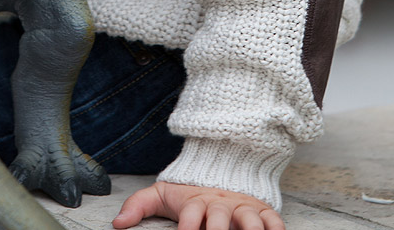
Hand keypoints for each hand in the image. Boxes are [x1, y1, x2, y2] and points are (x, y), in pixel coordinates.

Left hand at [113, 181, 285, 229]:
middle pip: (220, 218)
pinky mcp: (261, 209)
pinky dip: (276, 229)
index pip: (191, 216)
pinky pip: (274, 220)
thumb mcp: (163, 194)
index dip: (188, 228)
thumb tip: (117, 224)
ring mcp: (242, 206)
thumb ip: (139, 205)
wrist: (223, 169)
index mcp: (196, 202)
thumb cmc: (190, 192)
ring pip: (250, 219)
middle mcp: (220, 204)